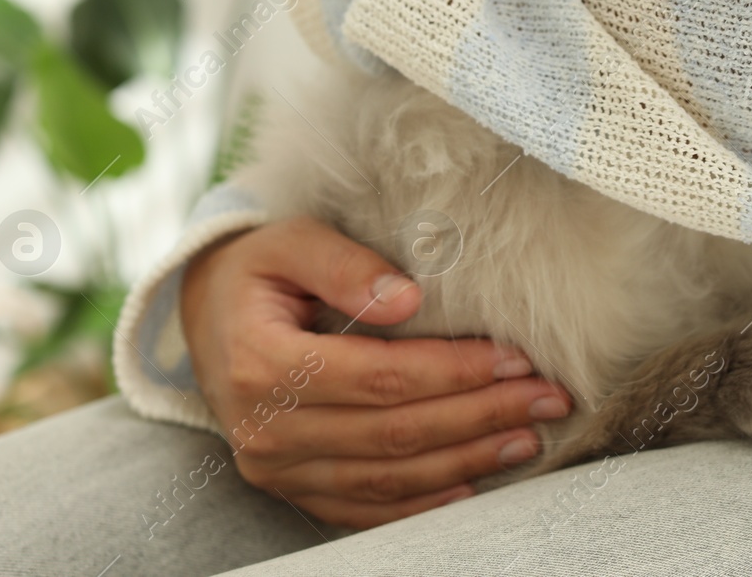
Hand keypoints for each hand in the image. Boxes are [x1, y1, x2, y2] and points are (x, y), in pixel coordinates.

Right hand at [180, 216, 571, 527]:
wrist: (204, 316)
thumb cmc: (259, 271)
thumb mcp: (290, 241)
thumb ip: (346, 265)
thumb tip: (409, 299)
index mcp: (262, 363)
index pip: (380, 377)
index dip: (455, 371)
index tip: (517, 357)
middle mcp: (264, 428)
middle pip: (393, 433)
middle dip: (481, 417)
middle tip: (548, 399)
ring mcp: (274, 467)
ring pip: (385, 479)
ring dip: (465, 461)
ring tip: (527, 437)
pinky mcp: (287, 487)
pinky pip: (361, 509)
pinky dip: (421, 503)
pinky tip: (473, 484)